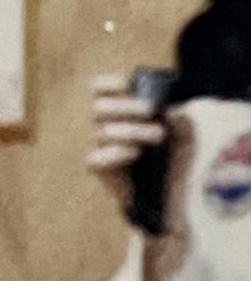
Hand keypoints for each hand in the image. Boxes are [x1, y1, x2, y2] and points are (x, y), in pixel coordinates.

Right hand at [89, 72, 183, 224]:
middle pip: (98, 108)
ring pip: (103, 131)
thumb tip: (171, 111)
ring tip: (158, 138)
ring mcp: (103, 148)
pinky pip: (95, 158)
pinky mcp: (100, 169)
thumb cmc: (176, 159)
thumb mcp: (186, 134)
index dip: (106, 85)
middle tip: (151, 112)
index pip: (99, 90)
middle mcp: (109, 127)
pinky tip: (135, 154)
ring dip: (132, 131)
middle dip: (126, 107)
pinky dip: (116, 153)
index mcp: (124, 110)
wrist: (170, 196)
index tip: (123, 84)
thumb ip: (181, 119)